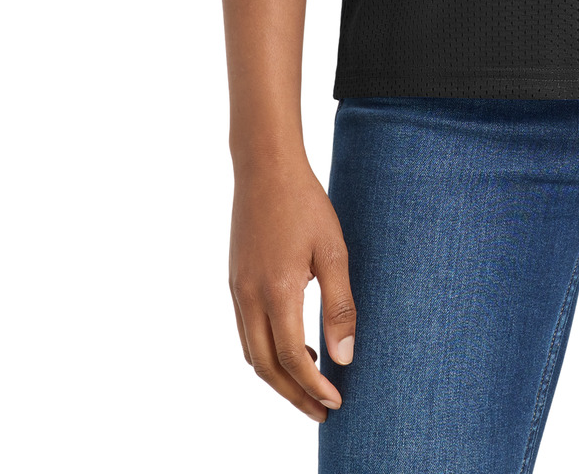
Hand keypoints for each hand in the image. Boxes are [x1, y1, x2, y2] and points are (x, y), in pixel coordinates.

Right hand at [228, 156, 356, 421]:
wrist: (264, 166)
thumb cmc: (305, 203)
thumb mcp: (333, 251)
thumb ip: (340, 306)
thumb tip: (344, 358)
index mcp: (276, 291)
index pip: (291, 357)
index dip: (313, 386)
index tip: (336, 401)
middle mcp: (249, 296)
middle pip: (265, 367)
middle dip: (293, 395)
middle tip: (322, 410)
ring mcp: (237, 289)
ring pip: (251, 353)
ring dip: (278, 377)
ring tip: (311, 384)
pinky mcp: (234, 280)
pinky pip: (246, 332)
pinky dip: (266, 351)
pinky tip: (293, 344)